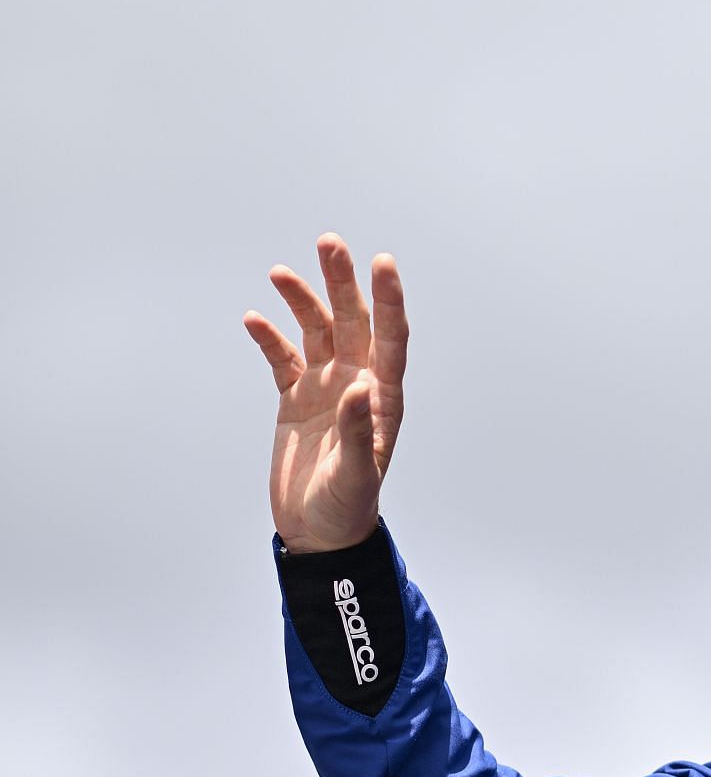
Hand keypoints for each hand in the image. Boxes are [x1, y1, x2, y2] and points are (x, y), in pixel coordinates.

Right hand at [245, 235, 407, 552]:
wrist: (320, 534)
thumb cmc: (348, 509)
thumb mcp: (355, 474)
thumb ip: (358, 431)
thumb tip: (360, 387)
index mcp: (383, 398)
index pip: (390, 338)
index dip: (388, 300)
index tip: (383, 262)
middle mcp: (357, 385)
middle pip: (352, 323)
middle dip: (342, 283)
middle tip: (330, 242)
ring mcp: (325, 390)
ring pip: (315, 333)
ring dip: (302, 301)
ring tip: (280, 272)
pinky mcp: (295, 401)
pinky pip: (282, 360)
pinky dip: (269, 339)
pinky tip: (254, 319)